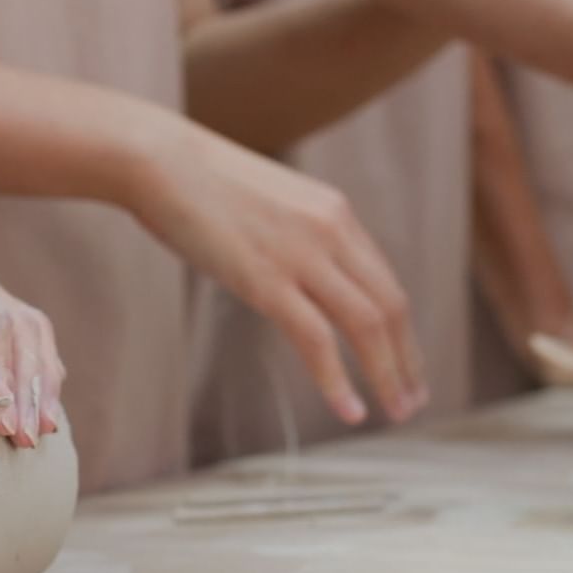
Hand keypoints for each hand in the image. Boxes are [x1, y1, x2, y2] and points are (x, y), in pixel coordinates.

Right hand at [130, 122, 427, 425]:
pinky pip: (316, 340)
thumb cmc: (197, 182)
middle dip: (407, 359)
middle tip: (414, 400)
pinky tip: (351, 411)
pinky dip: (338, 381)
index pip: (384, 280)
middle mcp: (331, 231)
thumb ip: (293, 235)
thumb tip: (294, 272)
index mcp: (333, 212)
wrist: (158, 160)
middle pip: (389, 306)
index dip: (401, 329)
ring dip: (387, 375)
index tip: (405, 362)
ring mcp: (301, 255)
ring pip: (366, 325)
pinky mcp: (266, 280)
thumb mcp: (267, 203)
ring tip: (397, 412)